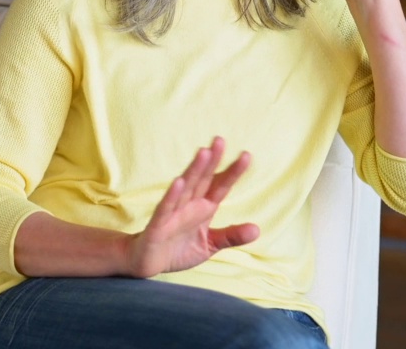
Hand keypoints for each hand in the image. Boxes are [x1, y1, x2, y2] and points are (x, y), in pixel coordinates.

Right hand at [125, 137, 258, 277]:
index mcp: (203, 209)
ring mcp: (173, 213)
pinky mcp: (158, 225)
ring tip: (204, 153)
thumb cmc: (178, 249)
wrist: (149, 264)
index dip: (232, 172)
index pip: (220, 187)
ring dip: (194, 171)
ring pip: (186, 188)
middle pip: (202, 180)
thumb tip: (257, 230)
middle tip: (220, 140)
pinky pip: (166, 208)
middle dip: (211, 161)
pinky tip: (179, 182)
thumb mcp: (210, 245)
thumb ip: (231, 237)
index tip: (246, 156)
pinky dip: (172, 195)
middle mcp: (189, 206)